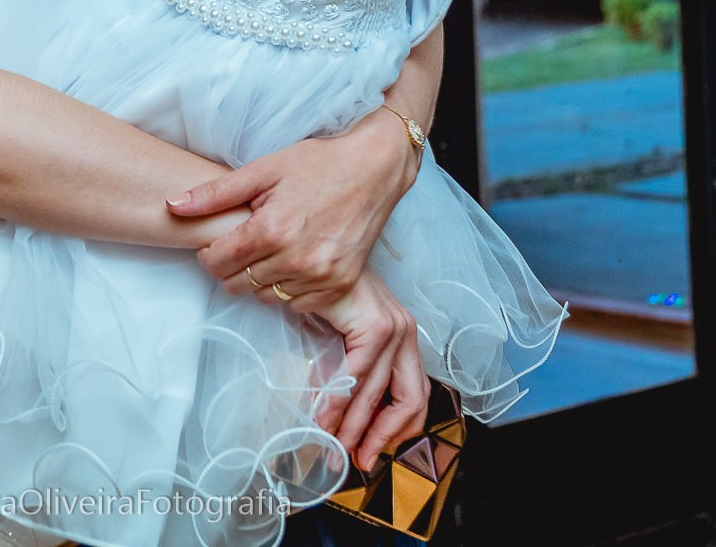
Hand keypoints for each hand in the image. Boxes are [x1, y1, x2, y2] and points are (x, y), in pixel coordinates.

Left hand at [168, 112, 413, 312]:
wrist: (374, 168)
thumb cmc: (318, 164)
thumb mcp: (263, 170)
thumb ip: (215, 193)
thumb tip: (172, 204)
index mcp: (272, 229)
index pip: (217, 261)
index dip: (208, 254)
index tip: (215, 243)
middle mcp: (297, 259)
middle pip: (236, 284)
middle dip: (229, 267)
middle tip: (240, 246)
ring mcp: (322, 276)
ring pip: (264, 298)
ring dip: (256, 280)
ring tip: (265, 253)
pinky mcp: (340, 286)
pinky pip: (297, 306)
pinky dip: (286, 290)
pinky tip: (289, 264)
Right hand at [313, 271, 429, 470]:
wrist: (304, 254)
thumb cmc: (315, 292)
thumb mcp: (337, 340)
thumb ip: (344, 373)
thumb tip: (335, 417)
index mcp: (401, 338)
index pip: (411, 398)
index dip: (393, 432)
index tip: (368, 454)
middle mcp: (404, 332)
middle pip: (410, 402)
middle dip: (382, 438)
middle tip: (356, 462)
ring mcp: (393, 327)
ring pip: (379, 393)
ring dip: (353, 426)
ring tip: (332, 447)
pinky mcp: (374, 324)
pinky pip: (358, 375)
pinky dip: (339, 402)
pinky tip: (322, 418)